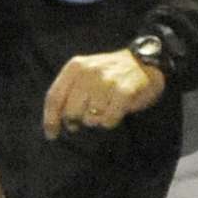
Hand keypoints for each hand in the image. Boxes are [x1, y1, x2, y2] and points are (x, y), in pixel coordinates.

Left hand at [42, 48, 163, 139]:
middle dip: (77, 121)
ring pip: (90, 119)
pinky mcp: (124, 92)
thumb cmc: (112, 73)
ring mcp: (106, 81)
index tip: (52, 135)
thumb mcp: (86, 73)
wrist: (146, 63)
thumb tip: (57, 123)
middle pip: (70, 112)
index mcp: (75, 66)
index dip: (50, 119)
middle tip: (88, 116)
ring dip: (97, 119)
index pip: (54, 97)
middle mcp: (88, 72)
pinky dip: (111, 121)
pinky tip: (117, 111)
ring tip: (107, 107)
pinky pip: (108, 120)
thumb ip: (70, 92)